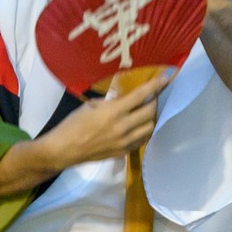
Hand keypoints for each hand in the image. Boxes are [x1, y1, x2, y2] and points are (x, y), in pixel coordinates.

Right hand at [42, 71, 169, 165]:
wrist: (64, 149)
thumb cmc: (73, 124)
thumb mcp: (92, 106)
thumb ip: (112, 102)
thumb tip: (125, 99)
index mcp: (114, 111)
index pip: (141, 96)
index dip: (156, 86)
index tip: (166, 78)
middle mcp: (123, 127)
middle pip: (151, 113)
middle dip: (155, 102)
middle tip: (151, 97)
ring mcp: (125, 142)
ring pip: (150, 128)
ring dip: (151, 118)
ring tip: (146, 112)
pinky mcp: (123, 152)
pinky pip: (141, 140)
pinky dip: (143, 131)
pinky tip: (138, 126)